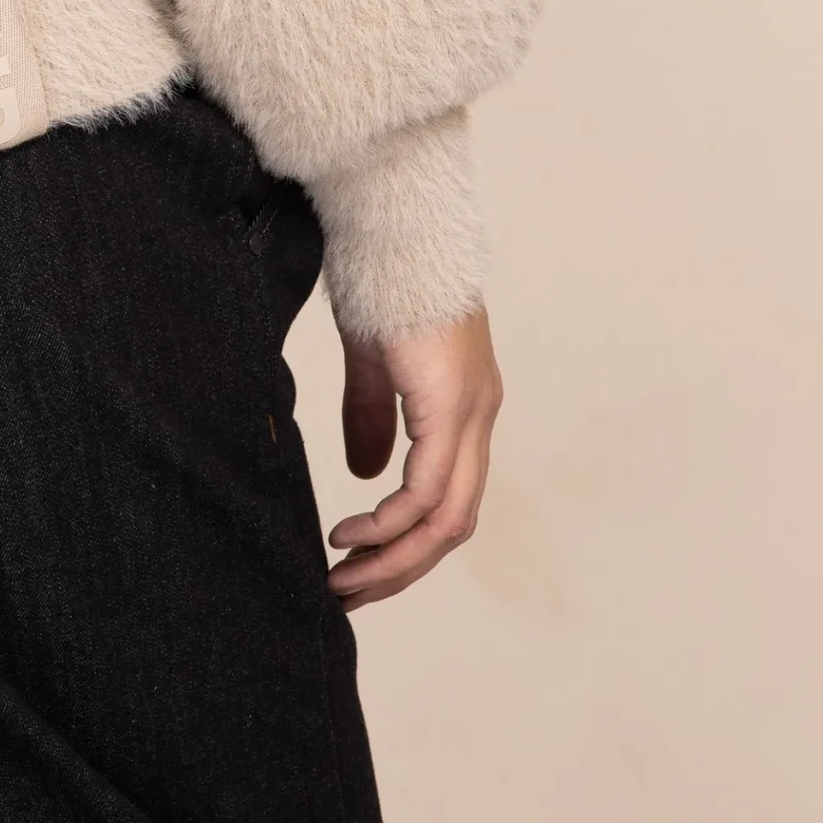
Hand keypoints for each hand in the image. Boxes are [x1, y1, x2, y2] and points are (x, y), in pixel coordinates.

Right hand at [327, 310, 501, 610]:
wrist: (395, 228)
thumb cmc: (382, 282)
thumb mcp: (373, 363)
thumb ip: (373, 417)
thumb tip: (366, 476)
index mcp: (463, 408)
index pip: (450, 499)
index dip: (408, 544)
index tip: (359, 566)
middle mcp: (478, 416)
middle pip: (455, 524)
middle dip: (402, 570)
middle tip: (350, 595)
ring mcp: (470, 412)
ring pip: (447, 519)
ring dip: (395, 559)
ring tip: (344, 578)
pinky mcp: (449, 405)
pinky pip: (427, 490)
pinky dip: (390, 524)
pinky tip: (351, 534)